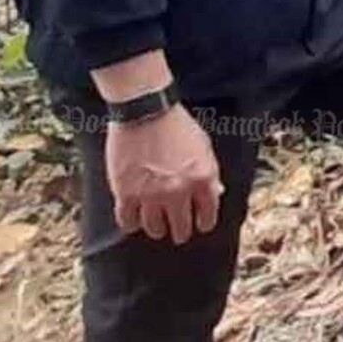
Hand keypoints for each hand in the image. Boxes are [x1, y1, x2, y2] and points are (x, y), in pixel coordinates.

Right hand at [105, 105, 223, 245]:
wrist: (145, 110)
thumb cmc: (175, 124)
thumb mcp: (204, 146)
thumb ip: (210, 173)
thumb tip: (216, 193)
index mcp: (202, 178)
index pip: (208, 215)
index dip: (204, 223)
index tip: (200, 225)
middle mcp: (178, 190)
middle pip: (181, 228)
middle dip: (181, 231)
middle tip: (179, 231)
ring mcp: (151, 194)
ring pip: (155, 229)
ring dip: (157, 229)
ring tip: (157, 226)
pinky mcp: (126, 193)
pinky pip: (128, 222)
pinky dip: (131, 224)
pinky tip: (134, 219)